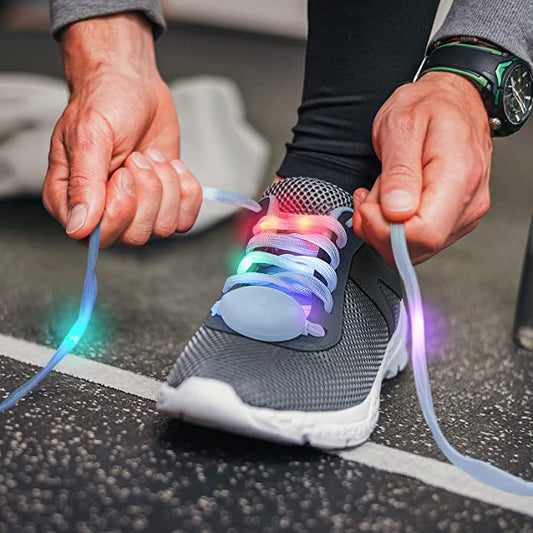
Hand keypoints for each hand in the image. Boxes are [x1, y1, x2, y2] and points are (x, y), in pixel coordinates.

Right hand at [43, 14, 201, 247]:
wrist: (133, 84)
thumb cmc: (103, 103)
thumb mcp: (90, 136)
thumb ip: (84, 184)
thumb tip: (79, 229)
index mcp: (71, 202)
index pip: (99, 237)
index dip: (120, 209)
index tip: (123, 172)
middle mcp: (104, 213)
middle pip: (135, 236)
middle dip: (148, 192)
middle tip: (139, 158)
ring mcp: (137, 211)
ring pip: (163, 228)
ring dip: (167, 187)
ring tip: (151, 156)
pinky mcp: (165, 204)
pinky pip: (185, 220)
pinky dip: (187, 190)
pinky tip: (172, 165)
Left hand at [353, 71, 492, 265]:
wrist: (453, 99)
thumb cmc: (429, 107)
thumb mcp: (401, 126)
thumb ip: (398, 172)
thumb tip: (397, 213)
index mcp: (458, 177)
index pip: (423, 234)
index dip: (385, 230)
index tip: (368, 207)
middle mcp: (468, 201)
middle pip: (417, 248)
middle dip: (380, 228)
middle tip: (369, 196)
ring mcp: (464, 213)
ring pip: (414, 249)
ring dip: (385, 225)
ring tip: (383, 189)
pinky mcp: (454, 218)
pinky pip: (418, 240)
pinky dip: (394, 225)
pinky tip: (390, 201)